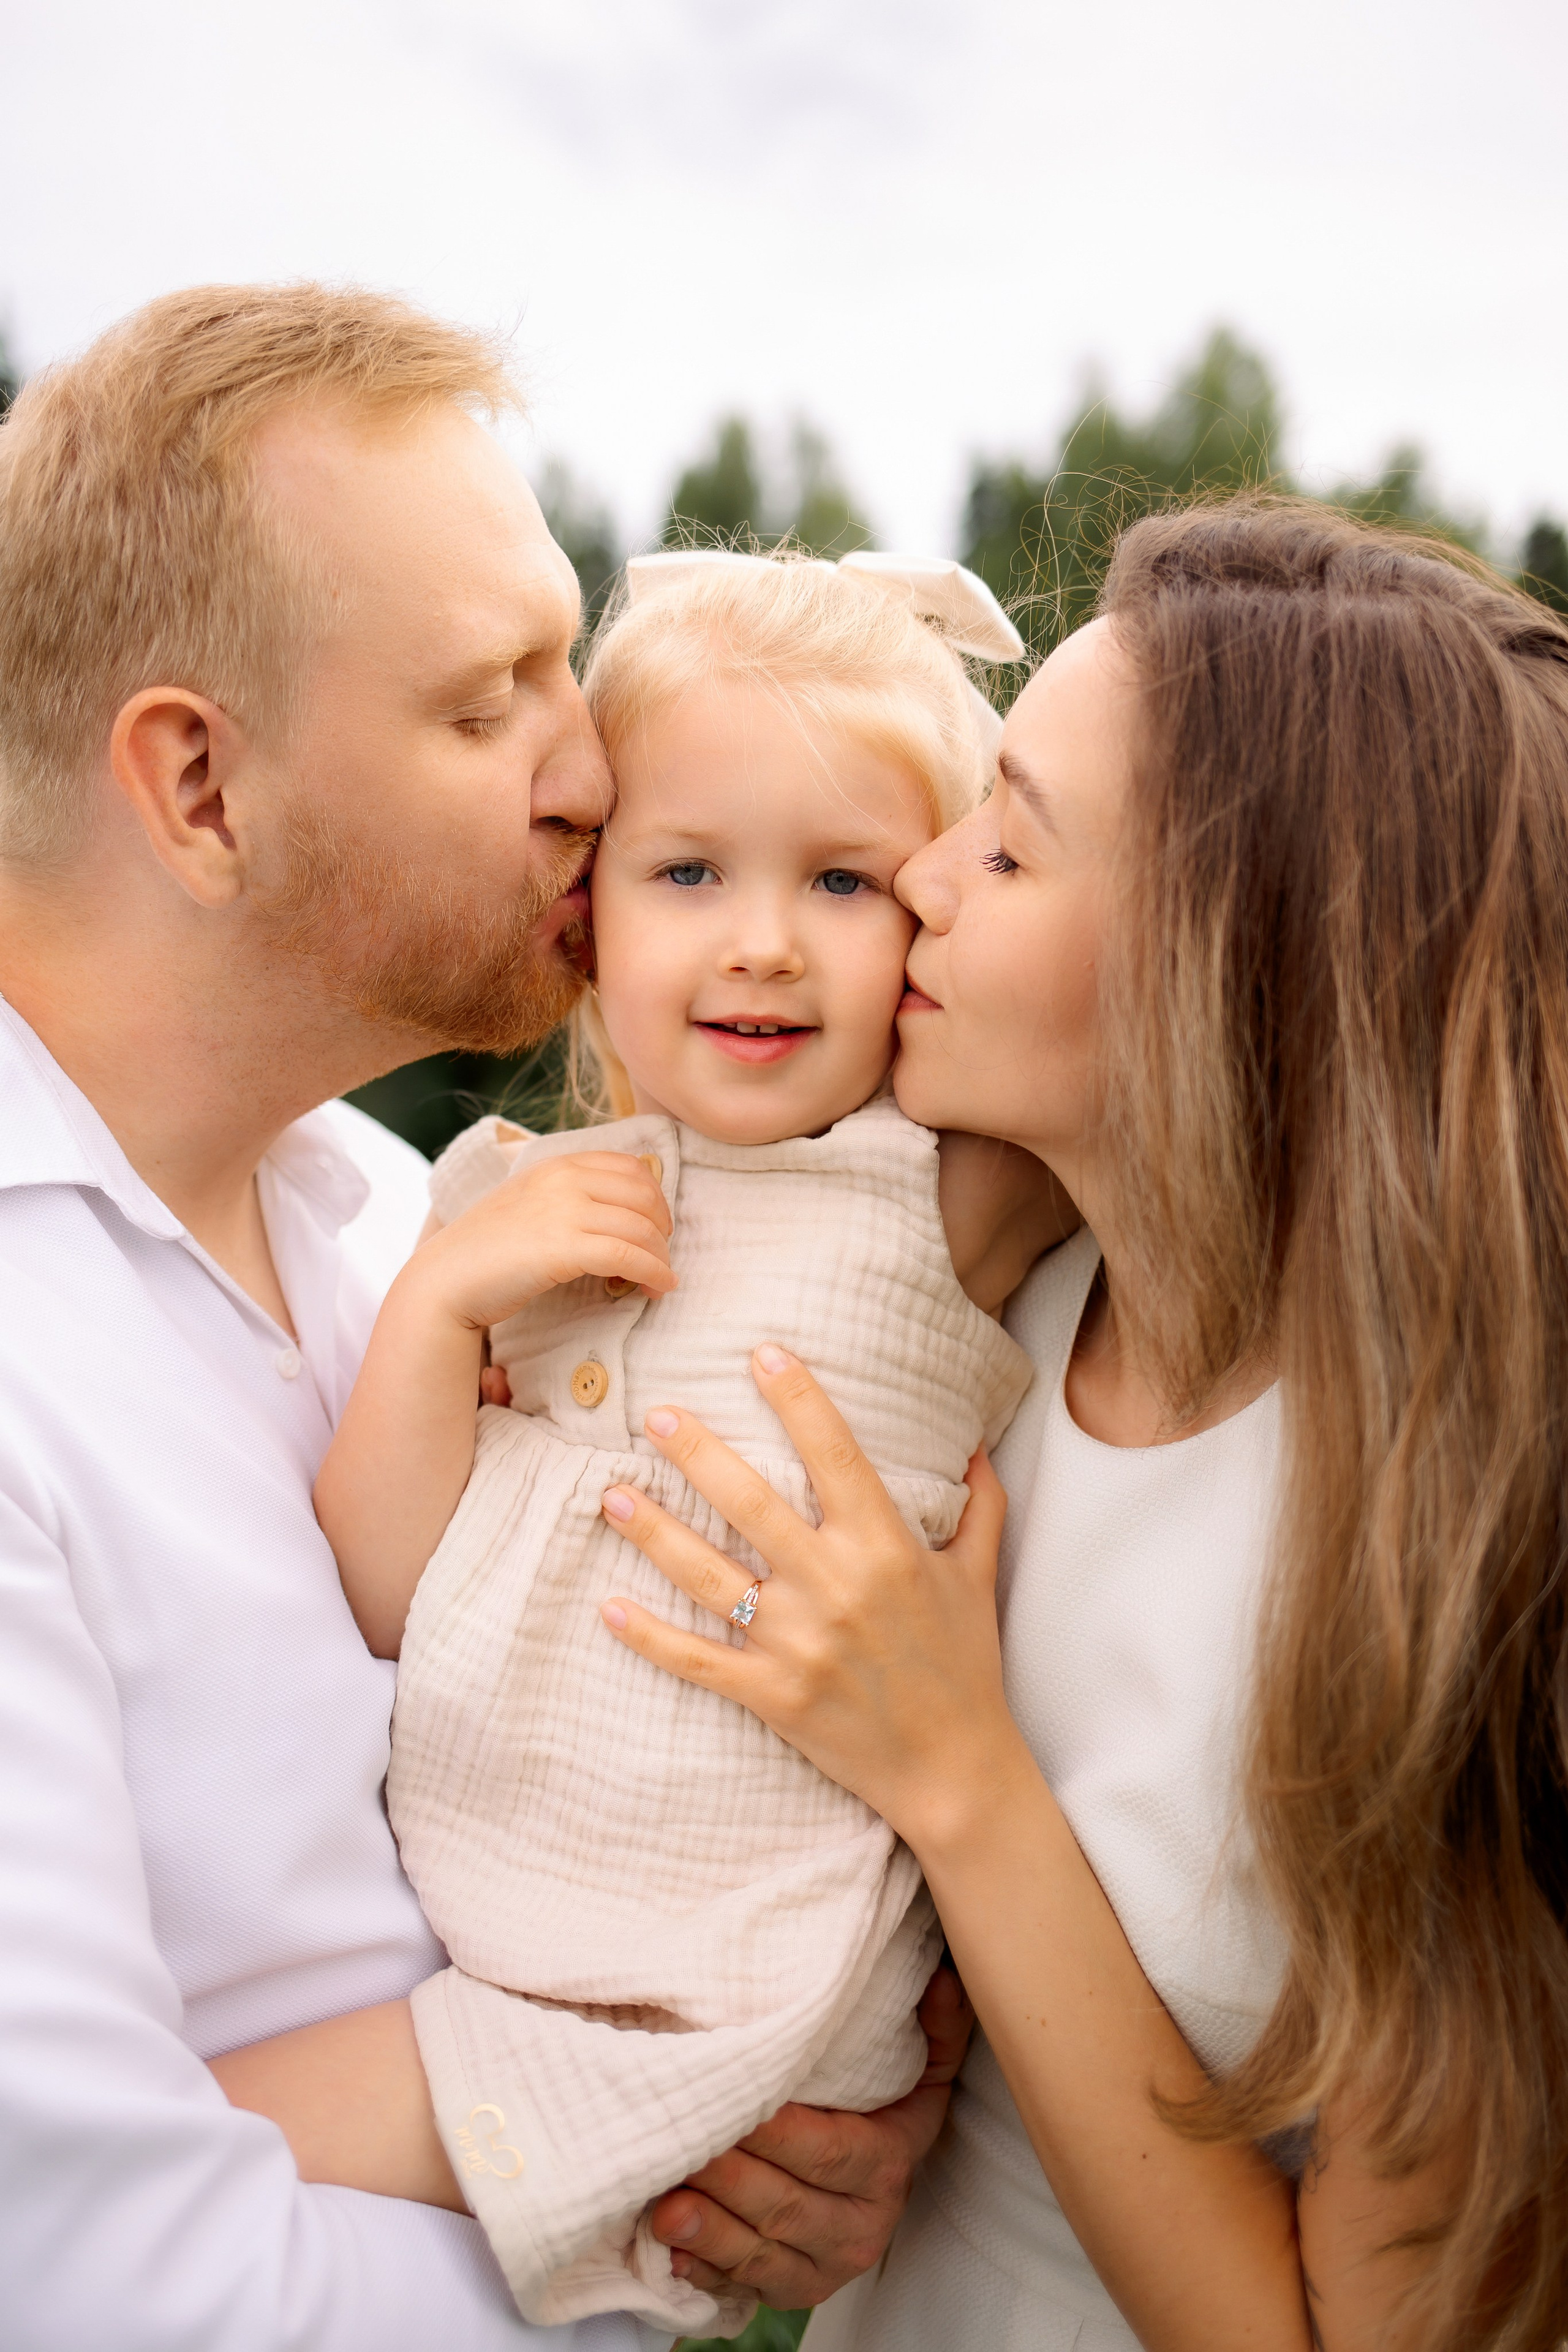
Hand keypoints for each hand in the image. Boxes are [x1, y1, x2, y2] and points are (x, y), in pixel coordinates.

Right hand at [412, 1150, 673, 1335]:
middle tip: (660, 1255)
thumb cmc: (487, 1251)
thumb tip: (617, 1212)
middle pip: (644, 1195)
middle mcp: (563, 1179)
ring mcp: (563, 1211)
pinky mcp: (563, 1248)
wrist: (445, 1281)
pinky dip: (653, 1273)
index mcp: (557, 1164)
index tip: (656, 1226)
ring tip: (660, 1280)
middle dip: (663, 1227)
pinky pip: (629, 1256)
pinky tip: (658, 1289)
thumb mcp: (529, 1204)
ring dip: (661, 1257)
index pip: (631, 1167)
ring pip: (641, 1227)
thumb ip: (567, 1197)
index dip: (655, 1198)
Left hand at [597, 1346, 1030, 1851]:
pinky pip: (697, 1660)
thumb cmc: (967, 1666)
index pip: (835, 1454)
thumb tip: (976, 1445)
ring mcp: (797, 1643)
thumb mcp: (979, 1578)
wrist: (956, 1769)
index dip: (798, 1398)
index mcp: (885, 1548)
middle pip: (750, 1503)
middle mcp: (835, 1586)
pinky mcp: (772, 1695)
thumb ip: (980, 1507)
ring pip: (708, 1575)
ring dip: (654, 1532)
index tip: (762, 1352)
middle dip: (697, 1452)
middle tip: (653, 1411)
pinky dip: (649, 1636)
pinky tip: (608, 1606)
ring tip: (610, 1494)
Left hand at [647, 1966, 974, 2305]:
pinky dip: (709, 2275)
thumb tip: (943, 1980)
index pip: (830, 2152)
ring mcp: (826, 2267)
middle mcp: (861, 2226)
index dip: (780, 2135)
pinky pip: (746, 2290)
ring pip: (764, 2253)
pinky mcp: (794, 2292)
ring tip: (665, 2210)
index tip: (732, 2104)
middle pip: (788, 2205)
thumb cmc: (889, 2107)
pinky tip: (676, 2256)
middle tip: (679, 2145)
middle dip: (730, 2179)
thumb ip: (938, 2026)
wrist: (883, 2181)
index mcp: (888, 2166)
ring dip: (711, 2233)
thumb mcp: (924, 2065)